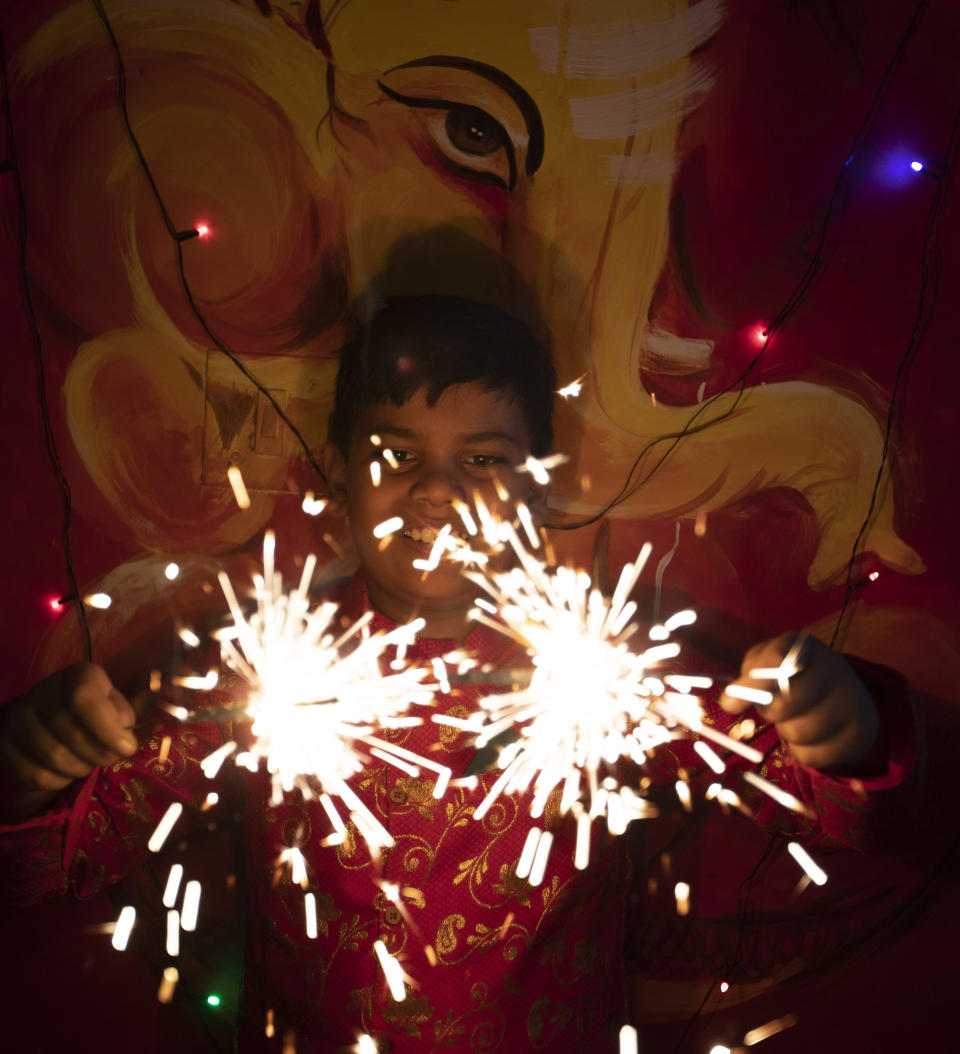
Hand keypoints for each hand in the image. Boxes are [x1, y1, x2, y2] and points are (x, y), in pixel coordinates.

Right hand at [0, 664, 137, 815]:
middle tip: (110, 759)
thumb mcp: (113, 704)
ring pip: (54, 758)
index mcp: (77, 676)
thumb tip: (124, 735)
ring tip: (89, 763)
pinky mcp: (4, 745)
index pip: (84, 699)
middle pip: (71, 735)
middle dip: (99, 755)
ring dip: (81, 768)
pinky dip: (59, 781)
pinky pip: (35, 775)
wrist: (48, 715)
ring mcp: (17, 718)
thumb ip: (122, 716)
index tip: (127, 749)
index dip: (107, 729)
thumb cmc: (92, 710)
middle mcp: (42, 692)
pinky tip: (67, 771)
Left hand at [721, 634, 878, 770]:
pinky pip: (813, 756)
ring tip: (796, 718)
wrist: (845, 691)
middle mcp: (834, 669)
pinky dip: (802, 751)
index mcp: (804, 647)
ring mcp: (853, 701)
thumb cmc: (794, 675)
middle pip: (785, 704)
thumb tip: (729, 702)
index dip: (751, 686)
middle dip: (770, 711)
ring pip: (798, 733)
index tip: (730, 704)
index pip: (775, 664)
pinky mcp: (861, 733)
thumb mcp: (767, 662)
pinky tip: (811, 735)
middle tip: (774, 708)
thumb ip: (747, 677)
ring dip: (787, 731)